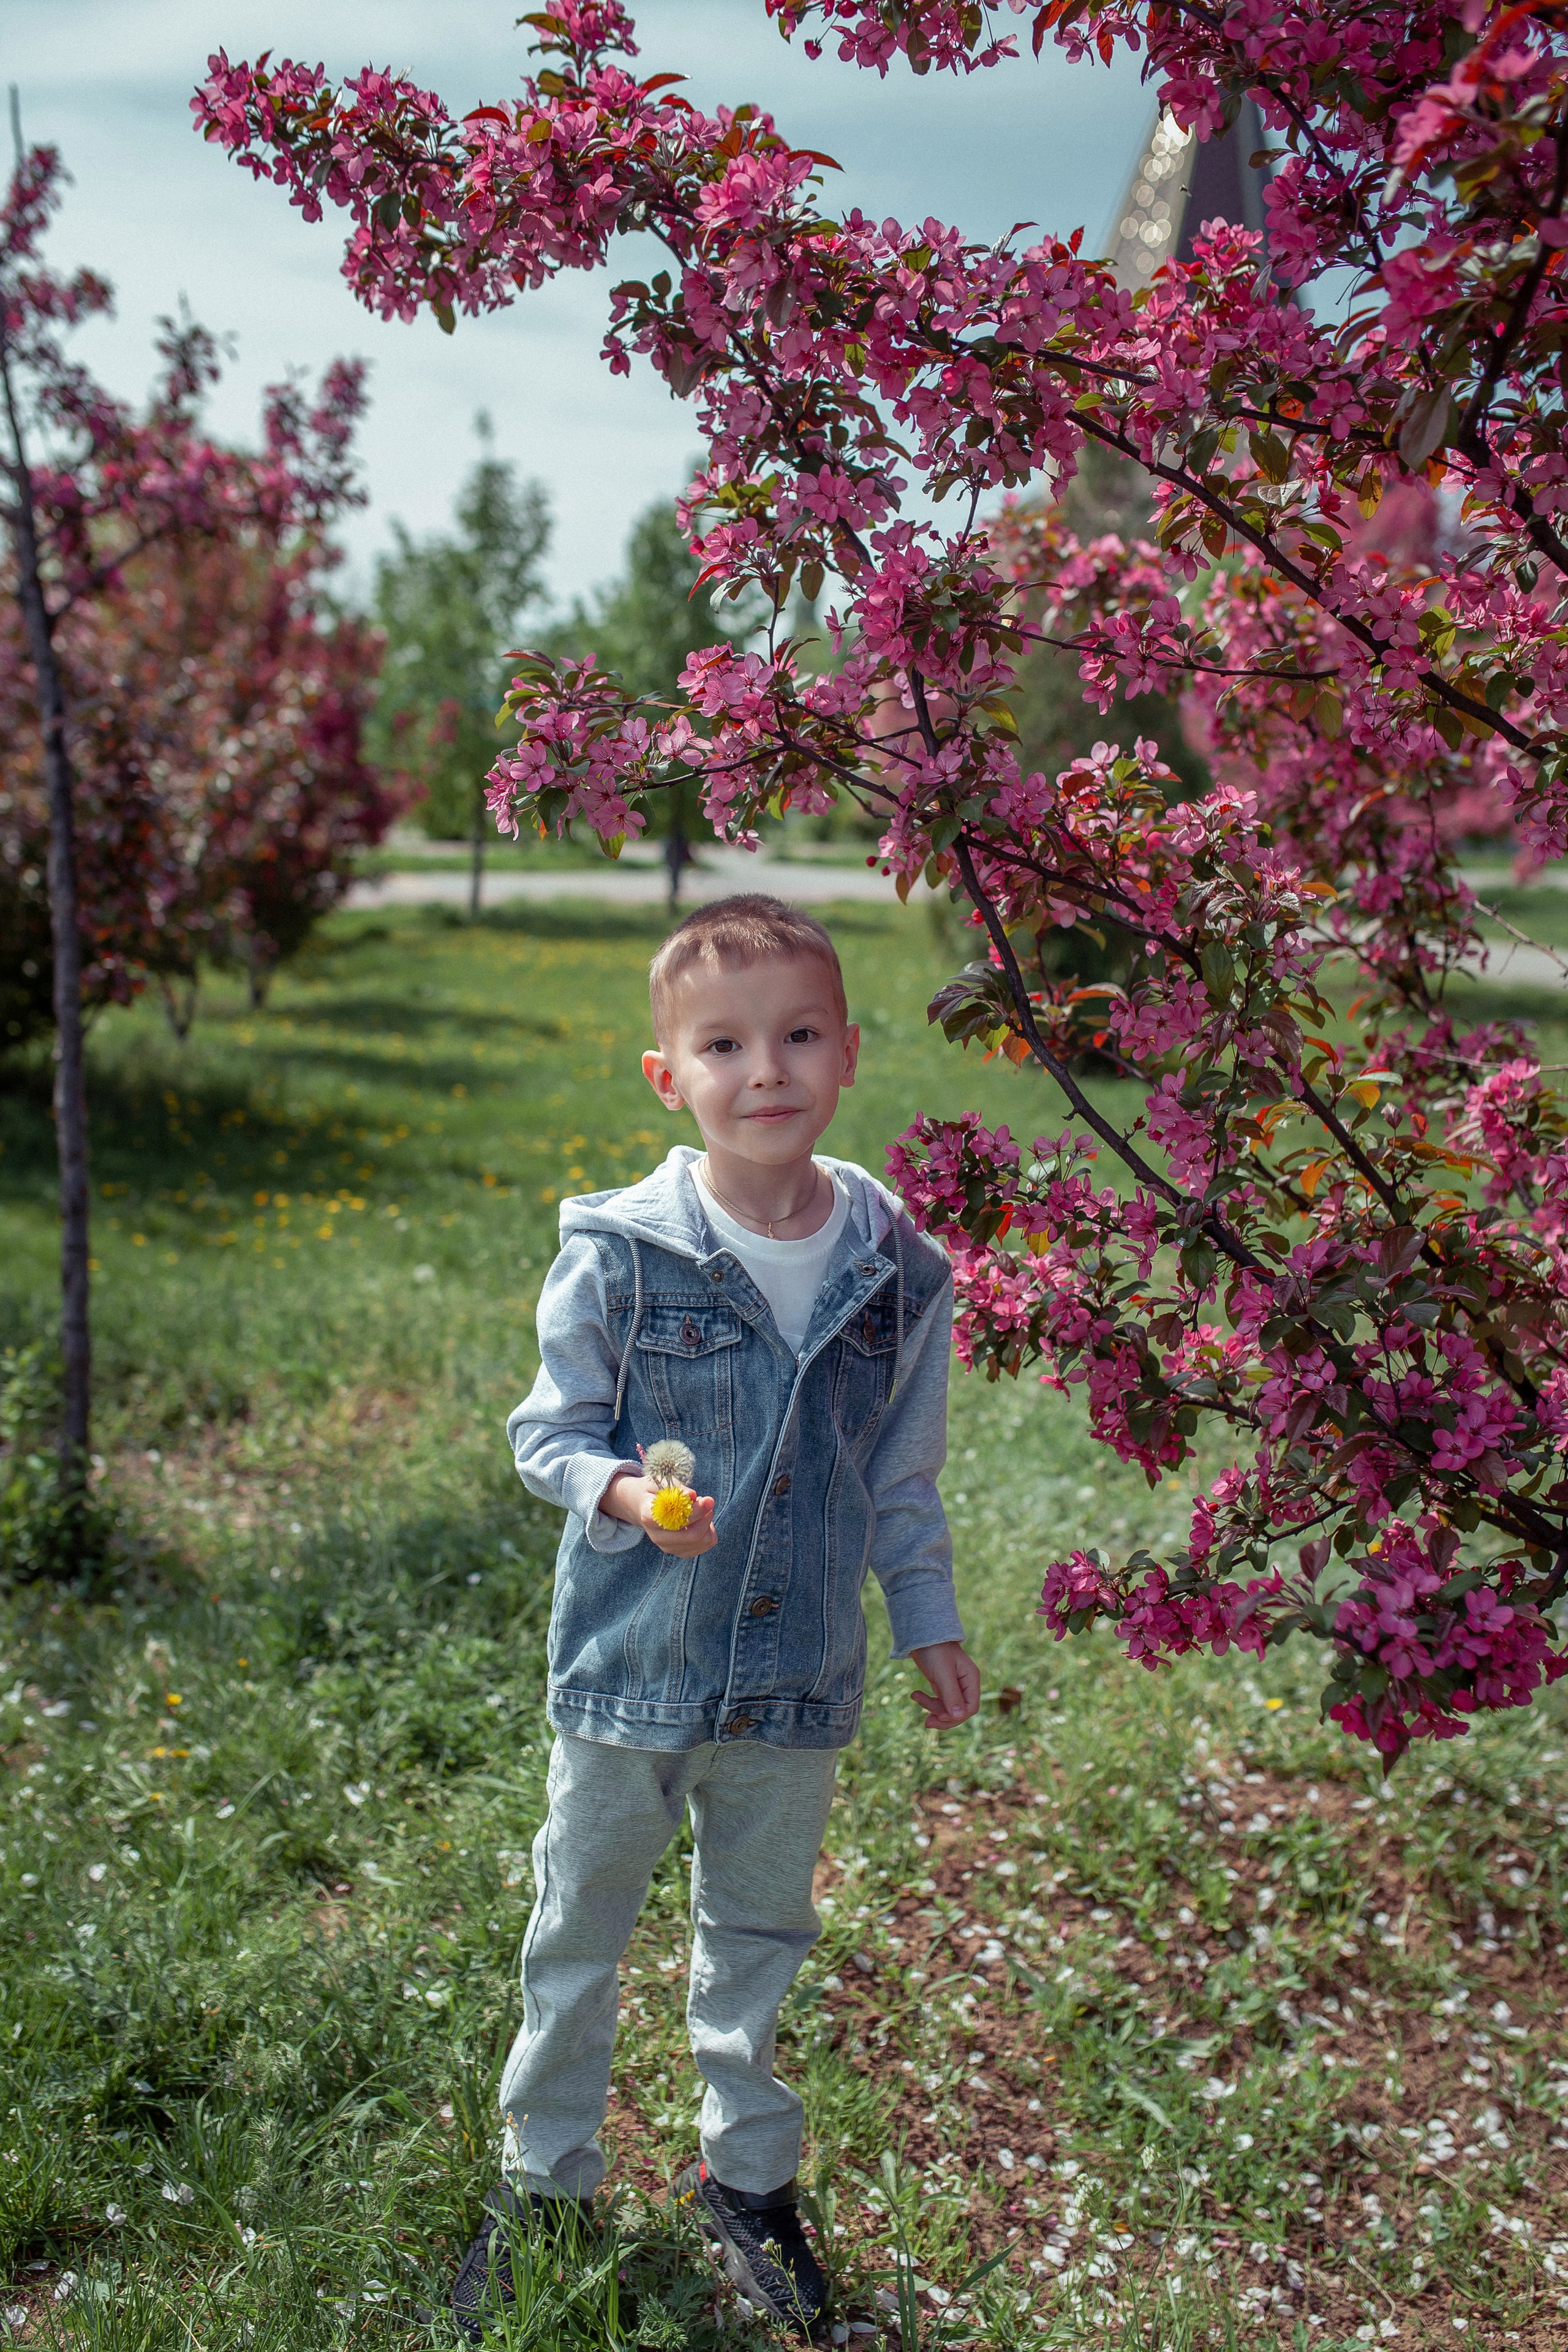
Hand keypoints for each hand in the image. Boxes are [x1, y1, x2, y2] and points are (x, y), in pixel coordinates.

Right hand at [602, 1470, 717, 1556]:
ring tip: (700, 1510)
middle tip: (707, 1501)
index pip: (676, 1520)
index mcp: (649, 1516)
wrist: (641, 1506)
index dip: (695, 1511)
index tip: (708, 1499)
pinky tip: (700, 1520)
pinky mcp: (679, 1551)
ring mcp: (668, 1547)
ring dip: (708, 1523)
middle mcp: (657, 1536)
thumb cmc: (653, 1492)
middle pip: (692, 1535)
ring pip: (702, 1541)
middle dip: (706, 1517)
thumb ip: (676, 1489)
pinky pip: (705, 1545)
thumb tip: (692, 1496)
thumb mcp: (660, 1483)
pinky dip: (709, 1531)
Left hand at [908, 1641, 980, 1729]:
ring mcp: (955, 1686)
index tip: (940, 1715)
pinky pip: (939, 1702)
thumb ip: (952, 1694)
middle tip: (927, 1722)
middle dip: (943, 1717)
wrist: (922, 1635)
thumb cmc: (935, 1650)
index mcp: (971, 1679)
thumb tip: (959, 1717)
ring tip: (915, 1698)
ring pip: (947, 1709)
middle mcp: (965, 1684)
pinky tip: (915, 1695)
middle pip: (959, 1712)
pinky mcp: (943, 1686)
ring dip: (932, 1709)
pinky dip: (928, 1702)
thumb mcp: (943, 1672)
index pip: (971, 1707)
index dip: (957, 1716)